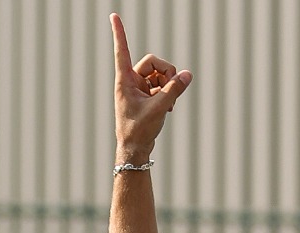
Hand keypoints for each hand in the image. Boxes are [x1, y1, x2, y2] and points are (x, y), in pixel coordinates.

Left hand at [111, 13, 191, 160]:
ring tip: (169, 104)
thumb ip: (174, 90)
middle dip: (166, 73)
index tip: (113, 16)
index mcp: (125, 80)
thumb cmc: (139, 130)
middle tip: (173, 89)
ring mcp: (139, 88)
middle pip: (153, 62)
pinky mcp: (146, 95)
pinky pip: (162, 85)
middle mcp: (130, 81)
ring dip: (168, 85)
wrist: (135, 149)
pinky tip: (169, 108)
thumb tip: (187, 74)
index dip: (119, 33)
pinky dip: (168, 93)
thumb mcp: (159, 109)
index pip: (122, 51)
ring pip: (159, 74)